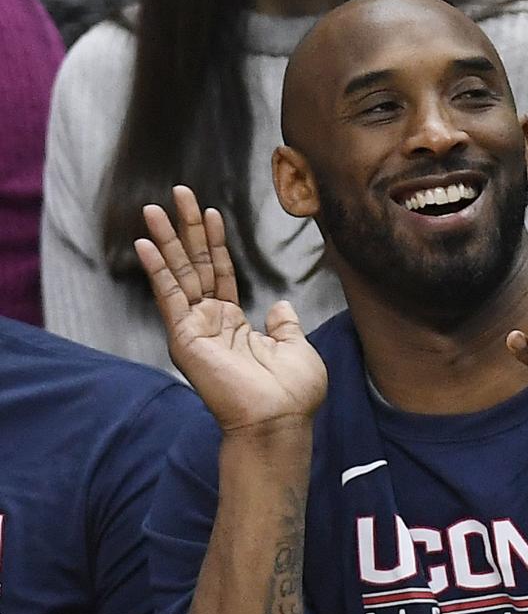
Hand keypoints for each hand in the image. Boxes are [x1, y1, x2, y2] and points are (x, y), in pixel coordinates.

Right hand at [134, 185, 326, 436]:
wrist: (279, 421)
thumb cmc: (292, 394)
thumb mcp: (297, 349)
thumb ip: (285, 326)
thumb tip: (281, 305)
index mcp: (235, 325)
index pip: (220, 273)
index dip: (214, 243)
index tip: (209, 212)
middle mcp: (210, 323)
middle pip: (194, 266)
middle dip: (186, 229)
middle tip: (178, 192)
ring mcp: (195, 330)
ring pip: (178, 275)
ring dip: (166, 240)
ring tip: (154, 207)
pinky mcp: (185, 338)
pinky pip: (169, 297)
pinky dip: (157, 270)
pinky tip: (145, 243)